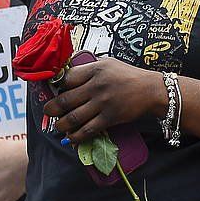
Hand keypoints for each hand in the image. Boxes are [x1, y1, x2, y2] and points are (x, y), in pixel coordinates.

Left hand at [44, 58, 162, 143]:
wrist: (151, 90)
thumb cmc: (128, 75)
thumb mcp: (108, 63)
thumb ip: (89, 68)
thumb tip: (69, 73)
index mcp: (94, 69)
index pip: (67, 79)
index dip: (58, 86)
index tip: (56, 91)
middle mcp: (96, 86)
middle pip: (65, 99)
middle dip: (52, 108)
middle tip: (48, 112)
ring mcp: (102, 103)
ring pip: (74, 117)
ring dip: (61, 125)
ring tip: (58, 126)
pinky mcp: (110, 118)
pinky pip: (88, 130)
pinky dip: (76, 136)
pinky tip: (71, 138)